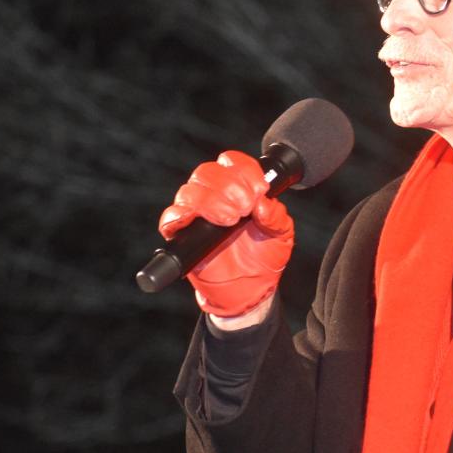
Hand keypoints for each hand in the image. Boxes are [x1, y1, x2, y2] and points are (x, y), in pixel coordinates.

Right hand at [158, 150, 293, 317]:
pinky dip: (179, 215)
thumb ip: (276, 216)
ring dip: (211, 200)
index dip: (243, 169)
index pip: (231, 162)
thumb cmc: (266, 257)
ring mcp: (195, 215)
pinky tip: (196, 220)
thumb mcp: (282, 235)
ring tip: (231, 219)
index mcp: (237, 188)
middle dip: (228, 185)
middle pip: (207, 172)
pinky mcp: (182, 237)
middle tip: (245, 207)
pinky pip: (170, 219)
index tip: (259, 188)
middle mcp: (213, 197)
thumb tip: (265, 202)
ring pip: (189, 191)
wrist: (251, 290)